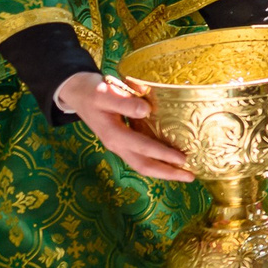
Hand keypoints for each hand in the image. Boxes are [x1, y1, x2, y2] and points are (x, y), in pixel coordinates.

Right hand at [56, 73, 194, 180]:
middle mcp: (117, 145)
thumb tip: (146, 111)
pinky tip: (169, 159)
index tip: (183, 159)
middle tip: (191, 176)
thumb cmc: (92, 91)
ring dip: (163, 170)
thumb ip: (124, 103)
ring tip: (184, 172)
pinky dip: (156, 160)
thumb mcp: (104, 94)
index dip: (163, 154)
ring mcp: (119, 145)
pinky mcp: (121, 141)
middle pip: (144, 166)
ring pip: (142, 164)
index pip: (143, 148)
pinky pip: (140, 156)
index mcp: (113, 135)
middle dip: (167, 173)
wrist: (76, 93)